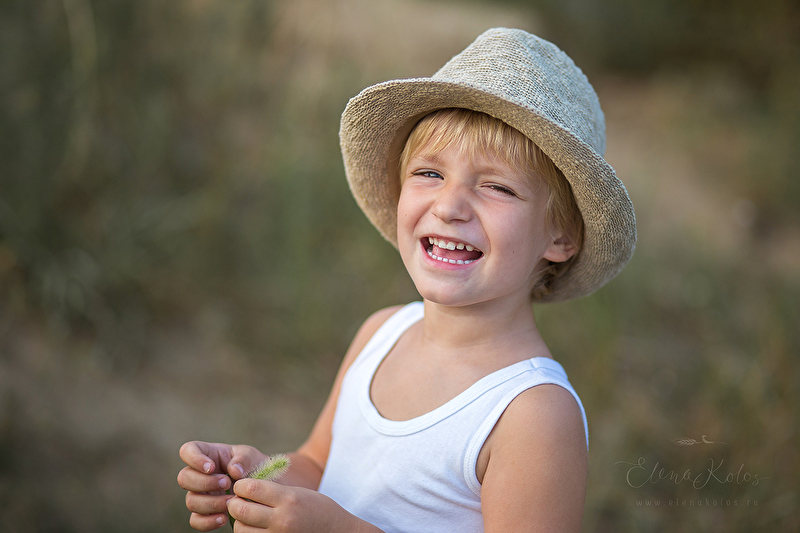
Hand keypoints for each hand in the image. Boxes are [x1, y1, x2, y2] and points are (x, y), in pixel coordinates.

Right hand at [177, 441, 266, 530]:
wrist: (262, 488)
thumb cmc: (253, 466)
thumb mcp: (252, 457)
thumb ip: (243, 460)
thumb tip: (233, 470)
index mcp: (208, 455)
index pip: (187, 451)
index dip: (193, 459)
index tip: (211, 467)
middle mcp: (199, 475)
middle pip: (184, 478)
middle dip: (205, 483)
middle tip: (227, 483)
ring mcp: (200, 494)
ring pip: (191, 501)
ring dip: (211, 503)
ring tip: (231, 502)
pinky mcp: (204, 513)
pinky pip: (196, 521)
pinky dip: (208, 522)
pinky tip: (224, 518)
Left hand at [227, 479, 369, 532]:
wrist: (338, 532)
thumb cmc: (318, 509)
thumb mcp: (298, 493)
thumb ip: (273, 492)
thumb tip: (243, 490)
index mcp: (288, 499)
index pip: (251, 488)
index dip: (240, 486)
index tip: (241, 486)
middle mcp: (282, 519)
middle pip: (241, 509)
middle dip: (234, 503)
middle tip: (237, 501)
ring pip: (241, 529)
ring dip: (239, 521)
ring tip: (247, 517)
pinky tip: (255, 529)